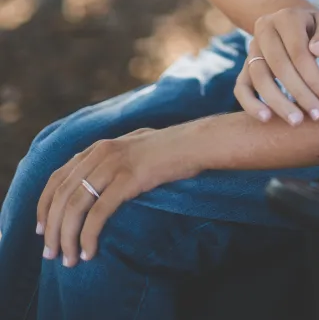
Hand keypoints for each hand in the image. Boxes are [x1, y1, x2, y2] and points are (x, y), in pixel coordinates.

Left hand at [36, 124, 201, 267]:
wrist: (194, 143)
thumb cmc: (166, 150)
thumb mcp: (130, 148)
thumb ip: (109, 160)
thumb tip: (93, 182)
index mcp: (98, 147)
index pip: (57, 177)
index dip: (44, 205)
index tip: (41, 228)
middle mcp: (100, 153)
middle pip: (61, 195)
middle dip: (52, 228)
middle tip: (51, 253)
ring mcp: (114, 165)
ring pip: (75, 207)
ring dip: (67, 238)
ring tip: (69, 259)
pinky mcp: (128, 179)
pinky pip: (98, 213)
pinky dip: (88, 236)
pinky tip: (89, 251)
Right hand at [235, 7, 318, 125]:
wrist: (296, 24)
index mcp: (286, 17)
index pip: (298, 51)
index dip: (314, 78)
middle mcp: (264, 29)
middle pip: (279, 66)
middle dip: (300, 94)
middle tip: (318, 115)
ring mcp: (252, 48)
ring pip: (259, 77)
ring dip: (278, 102)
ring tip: (297, 121)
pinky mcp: (245, 66)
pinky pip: (241, 87)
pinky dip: (250, 104)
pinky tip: (267, 119)